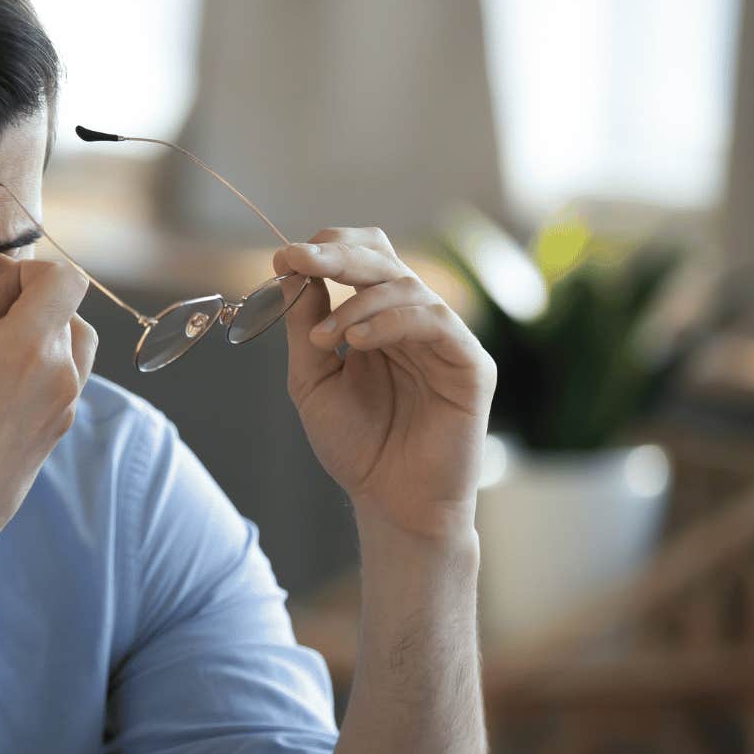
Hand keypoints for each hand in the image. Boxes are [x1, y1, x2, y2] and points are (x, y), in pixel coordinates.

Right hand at [0, 254, 95, 556]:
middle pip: (69, 308)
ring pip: (74, 342)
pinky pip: (67, 376)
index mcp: (29, 348)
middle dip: (26, 297)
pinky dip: (41, 360)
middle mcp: (61, 375)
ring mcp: (65, 406)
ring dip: (40, 329)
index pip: (64, 279)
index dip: (24, 270)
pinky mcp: (59, 429)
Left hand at [274, 228, 495, 540]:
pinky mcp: (470, 364)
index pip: (362, 260)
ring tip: (324, 337)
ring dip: (356, 303)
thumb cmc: (357, 446)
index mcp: (378, 319)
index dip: (326, 249)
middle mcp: (414, 321)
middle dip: (337, 255)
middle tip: (298, 259)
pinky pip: (435, 321)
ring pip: (407, 286)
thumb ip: (306, 325)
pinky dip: (391, 322)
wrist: (391, 503)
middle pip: (384, 260)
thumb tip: (293, 268)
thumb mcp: (313, 380)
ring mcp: (446, 340)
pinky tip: (357, 342)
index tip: (283, 256)